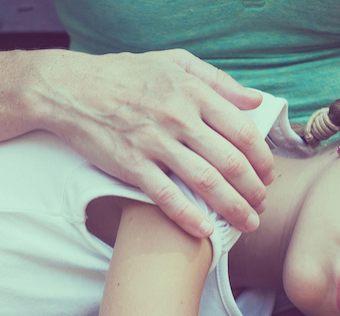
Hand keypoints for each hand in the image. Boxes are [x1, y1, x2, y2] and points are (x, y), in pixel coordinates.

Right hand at [32, 49, 280, 236]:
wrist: (71, 89)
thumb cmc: (124, 74)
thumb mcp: (173, 62)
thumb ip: (217, 80)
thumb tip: (254, 101)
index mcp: (193, 93)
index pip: (243, 131)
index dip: (262, 158)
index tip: (268, 175)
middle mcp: (179, 118)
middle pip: (231, 161)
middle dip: (254, 189)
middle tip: (262, 204)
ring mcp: (154, 143)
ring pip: (206, 182)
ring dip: (233, 208)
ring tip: (247, 223)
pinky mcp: (130, 165)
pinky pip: (166, 196)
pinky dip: (188, 216)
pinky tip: (205, 230)